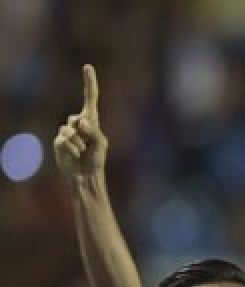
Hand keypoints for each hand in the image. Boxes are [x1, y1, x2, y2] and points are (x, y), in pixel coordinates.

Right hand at [54, 64, 106, 180]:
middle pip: (76, 119)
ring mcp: (67, 132)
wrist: (85, 176)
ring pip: (69, 131)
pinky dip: (72, 149)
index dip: (89, 83)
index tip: (88, 67)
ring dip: (79, 144)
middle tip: (89, 146)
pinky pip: (64, 140)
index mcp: (91, 121)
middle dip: (84, 133)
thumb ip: (92, 131)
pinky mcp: (59, 141)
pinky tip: (76, 156)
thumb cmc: (96, 160)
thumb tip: (79, 121)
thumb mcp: (100, 144)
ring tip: (83, 152)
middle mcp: (78, 123)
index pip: (90, 98)